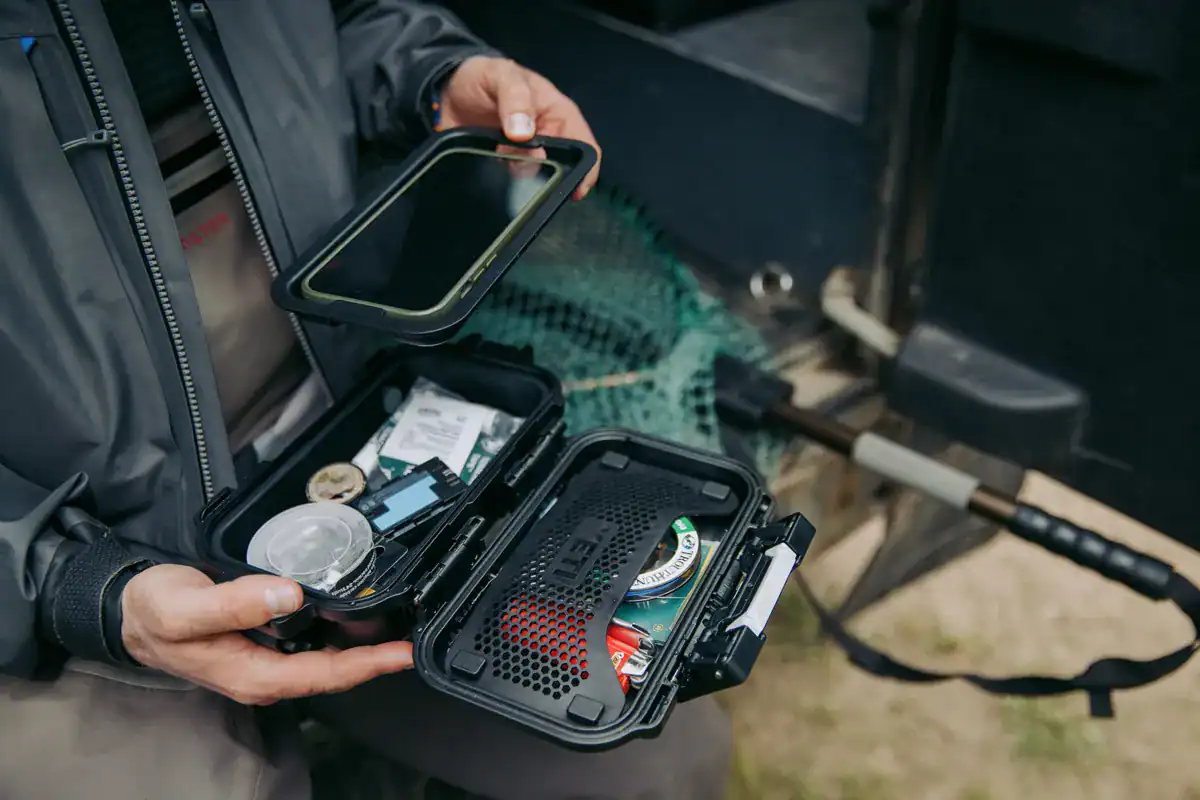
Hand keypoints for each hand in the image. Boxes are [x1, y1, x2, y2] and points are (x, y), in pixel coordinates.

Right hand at [121, 564, 411, 704]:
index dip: (368, 664)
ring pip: (327, 659)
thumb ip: (233, 603)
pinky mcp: (266, 643)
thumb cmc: (154, 613)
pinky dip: (341, 632)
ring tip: (401, 624)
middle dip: (376, 657)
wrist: (130, 613)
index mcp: (252, 674)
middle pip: (334, 671)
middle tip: (415, 635)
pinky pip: (313, 644)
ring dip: (363, 646)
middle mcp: (265, 674)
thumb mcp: (184, 607)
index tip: (403, 652)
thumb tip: (287, 595)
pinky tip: (358, 614)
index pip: (324, 675)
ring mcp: (267, 661)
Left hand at [438, 56, 600, 199]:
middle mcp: (547, 137)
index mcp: (557, 114)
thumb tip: (525, 136)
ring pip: (535, 178)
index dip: (587, 170)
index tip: (575, 191)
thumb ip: (515, 100)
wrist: (447, 89)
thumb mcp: (501, 77)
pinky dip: (504, 180)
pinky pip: (512, 182)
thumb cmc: (483, 76)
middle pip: (562, 168)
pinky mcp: (504, 165)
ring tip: (498, 155)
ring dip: (519, 173)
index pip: (585, 146)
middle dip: (546, 173)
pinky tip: (492, 166)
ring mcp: (525, 153)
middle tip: (518, 163)